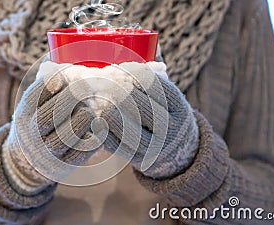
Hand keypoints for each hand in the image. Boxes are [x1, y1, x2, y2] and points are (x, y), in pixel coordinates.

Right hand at [5, 69, 102, 189]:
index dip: (54, 81)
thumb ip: (43, 88)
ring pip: (69, 134)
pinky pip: (81, 152)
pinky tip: (97, 128)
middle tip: (86, 88)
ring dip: (84, 118)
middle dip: (73, 97)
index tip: (67, 74)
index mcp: (23, 114)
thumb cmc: (35, 123)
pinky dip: (92, 139)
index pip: (37, 94)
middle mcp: (32, 134)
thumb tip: (60, 62)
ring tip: (89, 110)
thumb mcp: (31, 106)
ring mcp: (47, 152)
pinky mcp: (62, 166)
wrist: (24, 162)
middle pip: (53, 112)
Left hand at [100, 62, 198, 178]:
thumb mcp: (168, 93)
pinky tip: (95, 122)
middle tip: (102, 82)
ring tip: (96, 101)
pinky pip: (118, 147)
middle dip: (119, 93)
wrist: (178, 150)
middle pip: (142, 107)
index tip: (121, 67)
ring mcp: (154, 146)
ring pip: (130, 130)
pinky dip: (104, 134)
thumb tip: (147, 39)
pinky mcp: (138, 158)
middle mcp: (170, 128)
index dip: (136, 75)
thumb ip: (157, 70)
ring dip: (110, 114)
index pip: (157, 87)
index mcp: (179, 107)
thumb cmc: (164, 111)